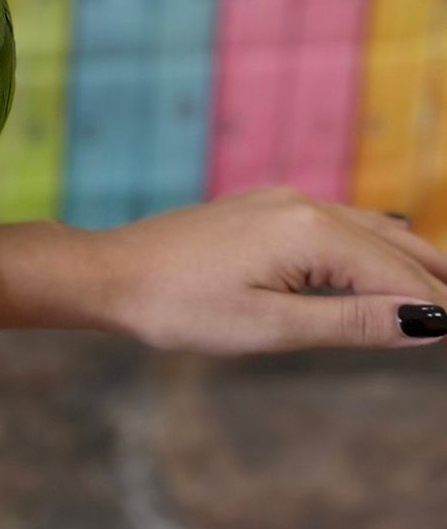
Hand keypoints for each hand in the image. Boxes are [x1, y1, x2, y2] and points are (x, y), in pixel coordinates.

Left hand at [92, 188, 446, 354]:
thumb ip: (352, 324)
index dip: (437, 308)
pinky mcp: (264, 209)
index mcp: (309, 230)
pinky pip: (337, 224)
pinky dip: (371, 249)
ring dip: (407, 263)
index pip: (397, 275)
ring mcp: (281, 201)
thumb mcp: (272, 327)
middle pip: (392, 246)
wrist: (113, 273)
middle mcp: (302, 204)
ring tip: (442, 297)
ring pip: (367, 231)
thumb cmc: (182, 306)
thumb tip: (424, 323)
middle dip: (433, 282)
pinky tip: (383, 267)